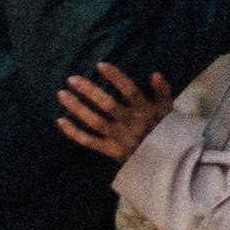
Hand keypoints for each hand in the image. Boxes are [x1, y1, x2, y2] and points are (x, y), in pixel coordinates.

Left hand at [56, 63, 172, 160]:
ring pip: (95, 121)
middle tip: (71, 79)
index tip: (100, 65)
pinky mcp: (110, 150)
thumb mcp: (169, 110)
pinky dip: (74, 132)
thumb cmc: (166, 133)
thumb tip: (155, 73)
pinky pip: (89, 141)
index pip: (129, 91)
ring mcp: (118, 137)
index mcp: (144, 110)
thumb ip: (163, 91)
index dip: (116, 77)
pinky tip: (60, 120)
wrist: (167, 164)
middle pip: (107, 105)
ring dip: (77, 108)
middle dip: (89, 91)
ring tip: (61, 94)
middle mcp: (129, 122)